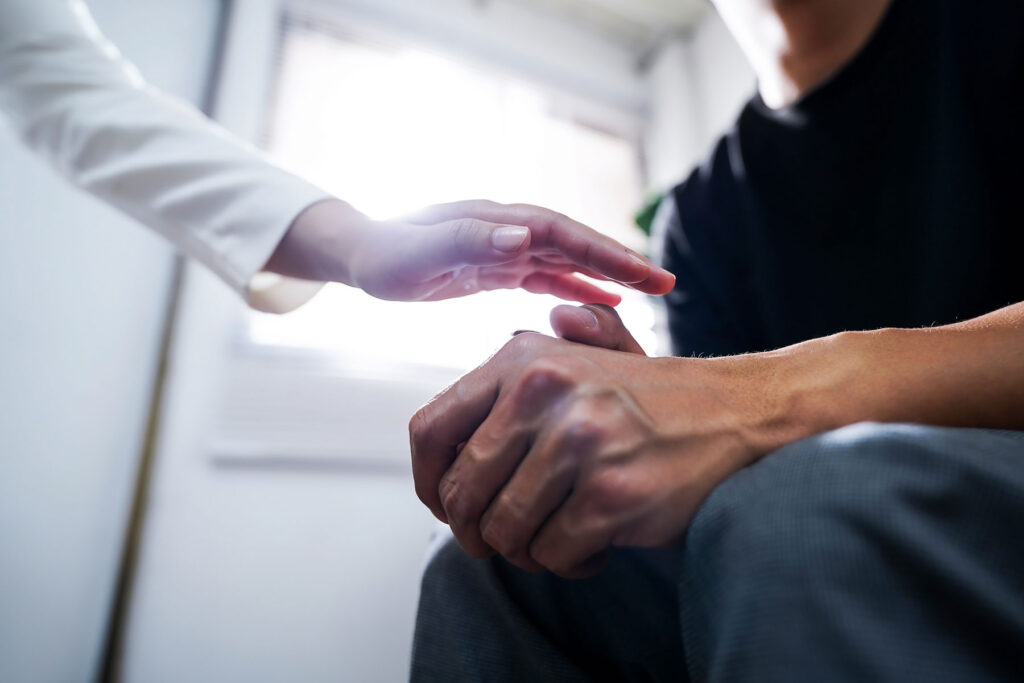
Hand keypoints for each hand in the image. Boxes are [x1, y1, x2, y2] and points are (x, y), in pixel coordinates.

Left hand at [265, 199, 674, 303]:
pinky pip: (547, 275)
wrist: (362, 255)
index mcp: (498, 222)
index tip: (646, 275)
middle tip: (667, 285)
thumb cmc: (386, 256)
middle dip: (621, 262)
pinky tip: (601, 302)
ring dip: (606, 274)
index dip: (607, 253)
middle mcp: (509, 230)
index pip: (564, 234)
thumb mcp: (421, 253)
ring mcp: (506, 247)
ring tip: (649, 294)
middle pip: (576, 243)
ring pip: (568, 260)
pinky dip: (577, 286)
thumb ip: (469, 241)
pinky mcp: (498, 267)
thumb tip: (525, 237)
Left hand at [409, 305, 792, 577]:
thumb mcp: (580, 356)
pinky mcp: (613, 495)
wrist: (737, 412)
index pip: (429, 429)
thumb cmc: (647, 397)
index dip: (428, 481)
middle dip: (476, 531)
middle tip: (504, 538)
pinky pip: (553, 556)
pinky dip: (568, 563)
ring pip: (504, 532)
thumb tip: (456, 412)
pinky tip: (595, 545)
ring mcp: (579, 444)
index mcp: (522, 359)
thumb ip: (516, 369)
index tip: (446, 506)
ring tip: (557, 535)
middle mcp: (544, 393)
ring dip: (526, 550)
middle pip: (462, 493)